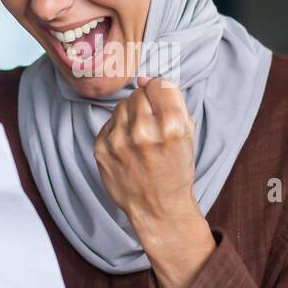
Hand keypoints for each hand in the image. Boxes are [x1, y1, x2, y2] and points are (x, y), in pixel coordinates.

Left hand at [93, 75, 199, 235]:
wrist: (157, 208)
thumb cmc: (175, 170)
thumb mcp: (187, 135)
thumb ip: (171, 102)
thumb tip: (144, 79)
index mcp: (171, 127)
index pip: (159, 85)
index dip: (160, 93)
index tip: (161, 103)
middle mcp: (143, 132)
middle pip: (138, 94)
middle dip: (145, 105)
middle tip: (151, 126)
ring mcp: (118, 141)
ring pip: (121, 106)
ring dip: (130, 116)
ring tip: (139, 138)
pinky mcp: (101, 149)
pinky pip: (108, 123)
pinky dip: (117, 130)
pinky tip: (127, 148)